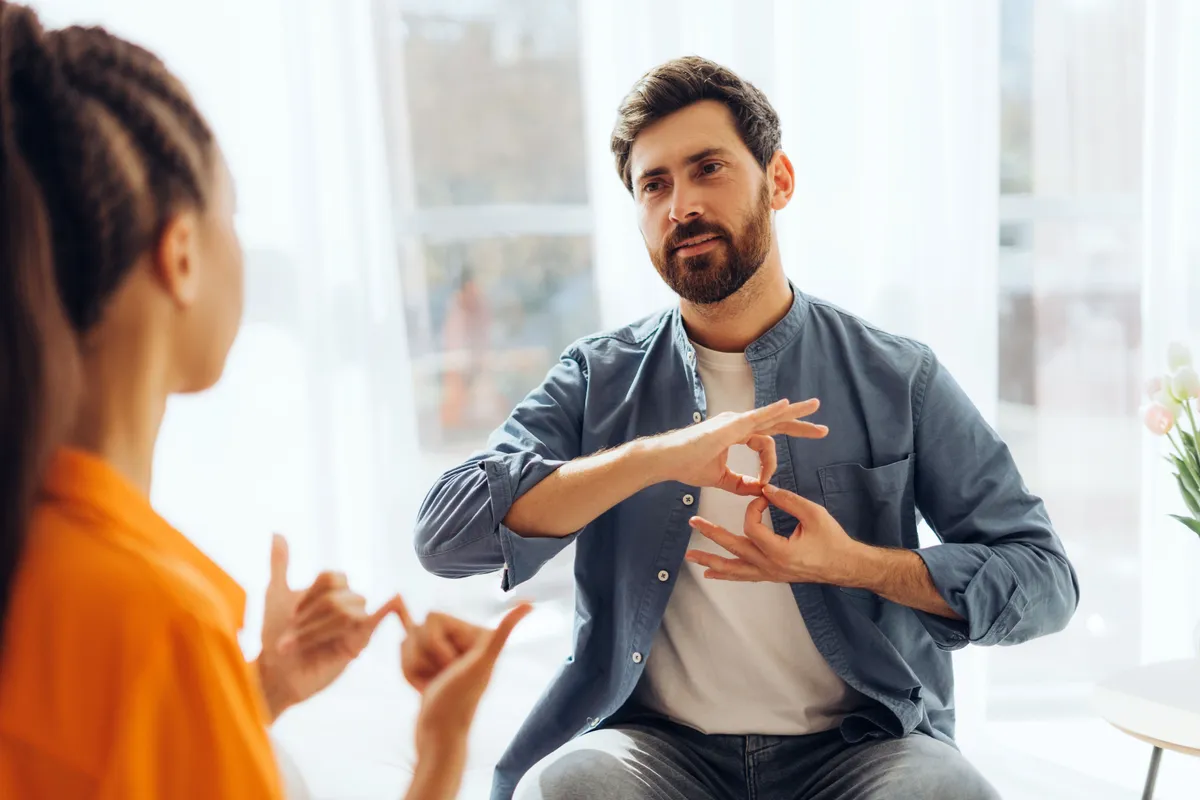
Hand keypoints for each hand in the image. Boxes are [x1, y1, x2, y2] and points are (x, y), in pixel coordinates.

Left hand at [255, 534, 397, 719]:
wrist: (276, 673)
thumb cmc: (275, 635)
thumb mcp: (274, 594)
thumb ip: (280, 564)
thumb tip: (276, 532)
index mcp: (332, 590)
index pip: (333, 577)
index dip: (310, 595)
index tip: (290, 615)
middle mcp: (347, 602)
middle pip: (337, 598)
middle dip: (308, 619)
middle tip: (288, 639)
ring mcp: (355, 621)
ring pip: (345, 614)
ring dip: (315, 631)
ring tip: (295, 647)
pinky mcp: (360, 641)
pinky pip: (380, 619)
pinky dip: (390, 608)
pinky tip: (396, 599)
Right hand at [393, 598, 531, 756]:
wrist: (439, 736)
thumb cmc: (459, 703)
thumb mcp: (481, 664)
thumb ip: (502, 633)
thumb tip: (529, 605)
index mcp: (476, 634)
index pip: (432, 617)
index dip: (435, 644)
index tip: (452, 665)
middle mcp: (462, 641)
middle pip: (418, 628)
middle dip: (423, 656)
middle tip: (442, 676)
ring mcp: (445, 654)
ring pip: (408, 642)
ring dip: (414, 667)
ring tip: (433, 684)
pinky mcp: (431, 666)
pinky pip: (405, 655)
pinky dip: (409, 673)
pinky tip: (424, 686)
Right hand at [647, 398, 826, 494]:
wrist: (666, 461)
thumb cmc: (687, 466)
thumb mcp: (721, 479)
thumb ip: (741, 484)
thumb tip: (760, 490)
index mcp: (737, 433)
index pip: (766, 441)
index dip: (771, 464)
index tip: (765, 483)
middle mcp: (738, 423)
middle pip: (776, 422)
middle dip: (800, 425)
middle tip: (823, 429)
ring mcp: (734, 422)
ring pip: (771, 415)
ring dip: (795, 412)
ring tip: (815, 407)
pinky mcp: (729, 425)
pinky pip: (756, 417)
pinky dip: (772, 411)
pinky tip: (788, 405)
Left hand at [686, 483, 863, 584]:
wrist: (845, 565)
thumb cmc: (832, 540)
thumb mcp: (814, 514)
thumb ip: (788, 500)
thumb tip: (765, 488)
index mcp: (780, 551)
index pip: (752, 527)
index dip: (753, 507)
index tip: (763, 497)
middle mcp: (771, 566)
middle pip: (734, 548)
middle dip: (712, 534)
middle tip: (694, 522)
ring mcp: (770, 574)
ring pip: (734, 569)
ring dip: (711, 560)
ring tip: (691, 556)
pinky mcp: (771, 575)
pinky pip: (744, 577)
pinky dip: (726, 574)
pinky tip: (712, 573)